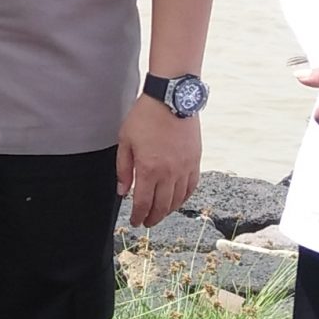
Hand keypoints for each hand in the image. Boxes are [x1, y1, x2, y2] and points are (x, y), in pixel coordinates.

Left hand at [118, 96, 201, 228]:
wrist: (171, 97)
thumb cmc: (146, 116)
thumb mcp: (125, 140)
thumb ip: (124, 169)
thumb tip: (123, 191)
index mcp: (149, 169)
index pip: (143, 203)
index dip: (138, 215)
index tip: (134, 221)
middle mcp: (169, 172)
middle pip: (161, 206)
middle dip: (152, 218)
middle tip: (146, 221)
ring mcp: (185, 167)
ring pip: (178, 199)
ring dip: (168, 211)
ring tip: (160, 213)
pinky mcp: (195, 160)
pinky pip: (191, 186)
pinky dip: (184, 198)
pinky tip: (177, 200)